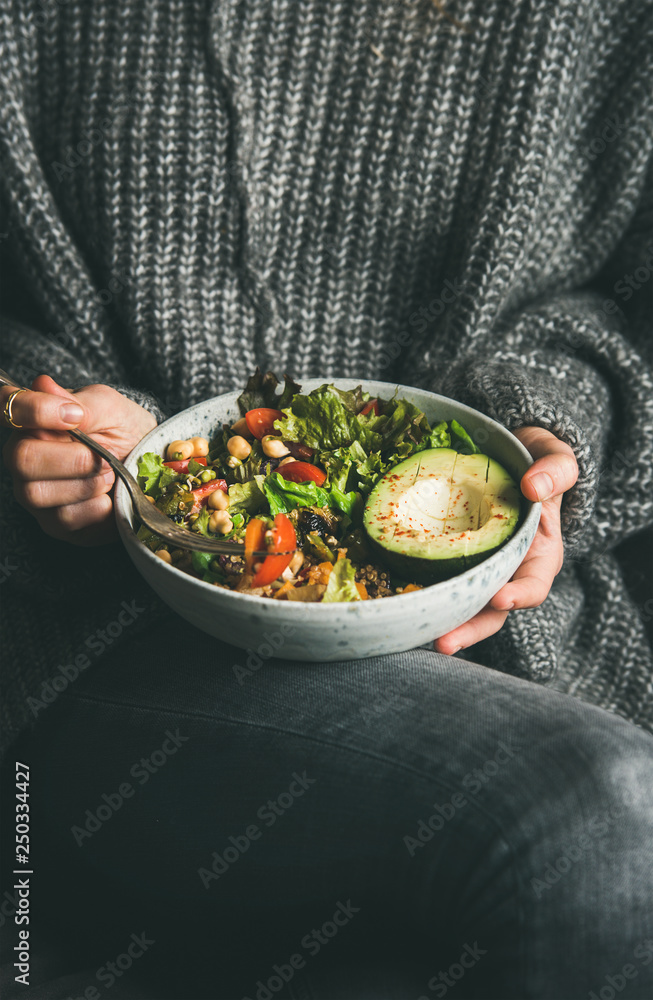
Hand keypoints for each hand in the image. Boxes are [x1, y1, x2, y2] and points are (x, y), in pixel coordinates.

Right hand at [2, 375, 156, 544]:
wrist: (149, 469)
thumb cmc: (125, 432)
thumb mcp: (111, 409)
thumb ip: (80, 401)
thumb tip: (43, 385)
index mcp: (33, 420)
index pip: (6, 406)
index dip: (32, 410)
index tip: (74, 415)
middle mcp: (24, 456)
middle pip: (21, 459)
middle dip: (72, 459)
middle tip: (103, 457)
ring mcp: (34, 492)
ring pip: (37, 494)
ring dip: (85, 485)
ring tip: (109, 475)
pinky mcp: (53, 523)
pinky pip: (62, 520)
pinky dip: (94, 509)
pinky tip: (108, 499)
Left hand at [434, 426, 578, 654]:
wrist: (511, 458)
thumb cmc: (536, 463)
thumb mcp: (555, 458)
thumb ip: (555, 471)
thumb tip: (535, 488)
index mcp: (539, 554)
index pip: (534, 584)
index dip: (519, 596)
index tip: (501, 599)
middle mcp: (507, 569)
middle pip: (492, 610)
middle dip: (469, 629)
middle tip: (444, 642)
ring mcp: (478, 567)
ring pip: (461, 603)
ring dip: (440, 621)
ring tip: (414, 634)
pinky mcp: (451, 559)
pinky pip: (437, 577)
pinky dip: (420, 591)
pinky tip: (395, 602)